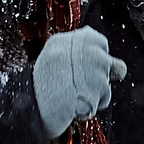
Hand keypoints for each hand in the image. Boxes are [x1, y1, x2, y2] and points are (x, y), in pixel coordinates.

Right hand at [32, 26, 125, 141]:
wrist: (31, 104)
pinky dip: (91, 106)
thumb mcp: (55, 53)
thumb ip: (80, 49)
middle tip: (77, 84)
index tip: (80, 67)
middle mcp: (88, 49)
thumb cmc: (41, 82)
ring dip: (94, 94)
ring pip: (107, 85)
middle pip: (111, 65)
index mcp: (76, 37)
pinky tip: (74, 104)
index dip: (94, 58)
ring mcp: (95, 69)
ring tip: (72, 95)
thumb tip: (109, 58)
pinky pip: (102, 101)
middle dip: (99, 77)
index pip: (100, 42)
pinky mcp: (98, 91)